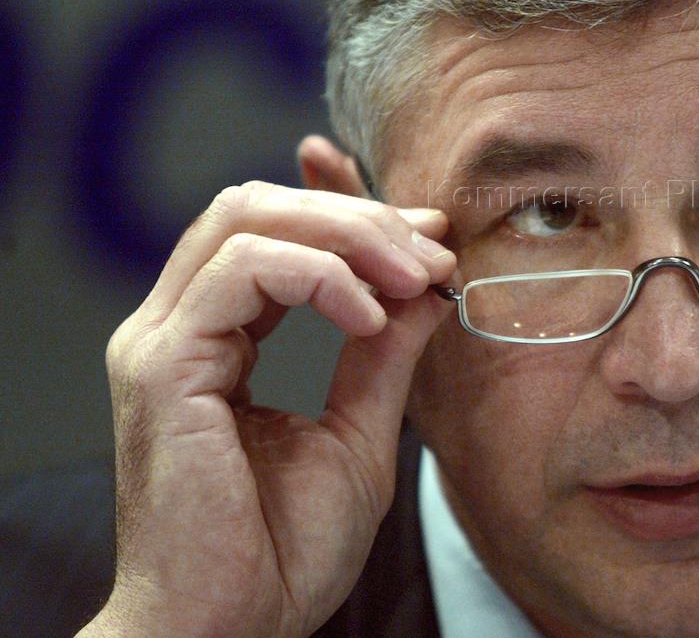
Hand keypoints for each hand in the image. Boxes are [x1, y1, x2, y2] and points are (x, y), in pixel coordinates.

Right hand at [79, 181, 455, 637]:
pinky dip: (321, 277)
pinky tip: (369, 317)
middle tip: (431, 252)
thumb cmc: (285, 550)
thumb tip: (426, 286)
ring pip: (247, 217)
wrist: (237, 630)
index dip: (357, 217)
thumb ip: (384, 352)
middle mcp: (178, 327)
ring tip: (414, 277)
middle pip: (259, 206)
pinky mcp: (162, 366)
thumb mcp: (360, 428)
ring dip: (349, 235)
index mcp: (216, 338)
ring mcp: (163, 341)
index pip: (276, 231)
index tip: (433, 237)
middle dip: (359, 215)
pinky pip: (243, 270)